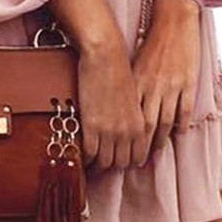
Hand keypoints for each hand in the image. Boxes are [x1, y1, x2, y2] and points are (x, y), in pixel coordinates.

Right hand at [76, 38, 146, 171]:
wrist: (105, 55)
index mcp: (140, 125)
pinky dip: (85, 159)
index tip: (117, 160)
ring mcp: (110, 131)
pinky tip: (80, 155)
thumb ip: (132, 119)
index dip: (126, 162)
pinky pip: (89, 154)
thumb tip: (124, 133)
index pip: (137, 159)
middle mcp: (127, 132)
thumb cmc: (118, 71)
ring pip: (105, 163)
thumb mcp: (132, 99)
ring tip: (89, 163)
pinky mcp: (92, 126)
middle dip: (111, 166)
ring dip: (96, 166)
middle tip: (100, 162)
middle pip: (121, 164)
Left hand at [131, 0, 201, 163]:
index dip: (126, 137)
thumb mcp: (136, 63)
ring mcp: (171, 85)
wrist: (173, 21)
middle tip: (137, 161)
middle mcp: (153, 86)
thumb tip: (122, 107)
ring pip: (165, 121)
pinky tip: (178, 134)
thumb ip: (131, 84)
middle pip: (146, 124)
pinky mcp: (188, 82)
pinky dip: (181, 125)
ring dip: (160, 140)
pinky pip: (184, 110)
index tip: (121, 149)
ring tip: (156, 152)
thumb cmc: (151, 42)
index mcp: (137, 81)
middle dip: (141, 145)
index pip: (130, 116)